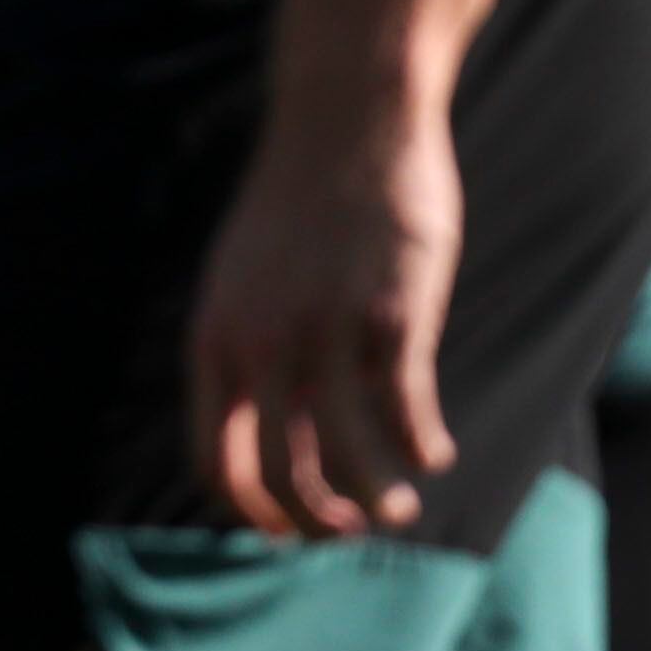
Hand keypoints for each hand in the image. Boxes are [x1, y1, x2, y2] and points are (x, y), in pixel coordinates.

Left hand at [186, 92, 463, 539]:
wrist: (347, 118)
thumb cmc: (301, 206)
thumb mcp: (247, 279)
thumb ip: (252, 352)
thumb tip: (272, 435)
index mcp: (218, 337)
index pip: (217, 460)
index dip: (254, 512)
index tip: (289, 533)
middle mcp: (262, 342)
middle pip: (280, 474)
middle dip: (315, 522)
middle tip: (351, 530)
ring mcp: (326, 329)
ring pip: (348, 457)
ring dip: (376, 501)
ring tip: (397, 510)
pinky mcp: (391, 313)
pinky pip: (406, 409)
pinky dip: (422, 447)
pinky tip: (433, 452)